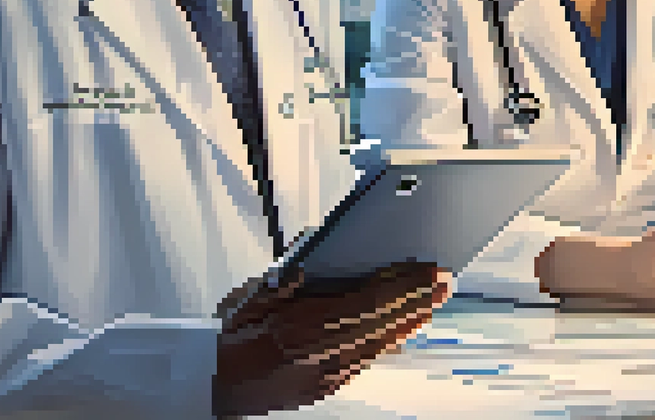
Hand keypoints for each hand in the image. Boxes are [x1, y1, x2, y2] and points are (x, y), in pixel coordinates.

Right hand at [212, 262, 450, 416]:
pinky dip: (386, 344)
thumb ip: (290, 280)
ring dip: (407, 323)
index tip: (429, 271)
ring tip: (430, 304)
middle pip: (382, 324)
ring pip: (378, 345)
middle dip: (417, 301)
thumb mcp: (255, 296)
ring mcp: (325, 375)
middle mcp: (320, 353)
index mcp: (304, 325)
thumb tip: (313, 265)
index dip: (405, 285)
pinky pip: (364, 362)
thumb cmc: (229, 340)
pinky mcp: (324, 388)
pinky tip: (399, 334)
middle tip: (444, 283)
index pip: (371, 301)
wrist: (210, 384)